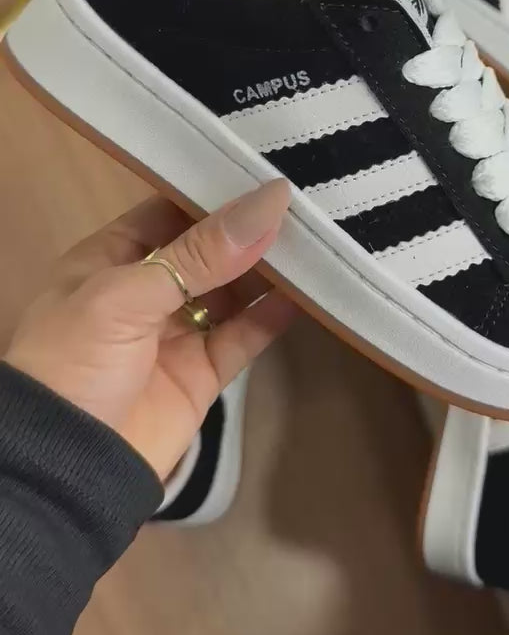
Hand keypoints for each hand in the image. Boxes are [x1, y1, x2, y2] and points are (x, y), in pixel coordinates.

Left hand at [4, 181, 292, 479]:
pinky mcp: (202, 375)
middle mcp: (145, 290)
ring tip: (320, 239)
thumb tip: (270, 201)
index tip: (269, 167)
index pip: (169, 209)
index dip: (214, 190)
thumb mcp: (127, 295)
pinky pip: (244, 336)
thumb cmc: (75, 363)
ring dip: (270, 269)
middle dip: (251, 229)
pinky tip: (310, 292)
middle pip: (208, 249)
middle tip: (310, 200)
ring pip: (232, 290)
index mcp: (109, 259)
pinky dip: (274, 315)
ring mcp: (176, 333)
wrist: (63, 468)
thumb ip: (200, 253)